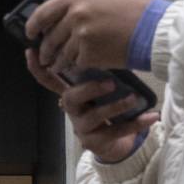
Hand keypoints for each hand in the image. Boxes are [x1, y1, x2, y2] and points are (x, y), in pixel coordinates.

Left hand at [24, 0, 151, 72]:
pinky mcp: (89, 54)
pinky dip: (75, 66)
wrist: (154, 29)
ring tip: (59, 64)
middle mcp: (76, 14)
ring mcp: (81, 35)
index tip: (30, 33)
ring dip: (57, 61)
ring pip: (60, 53)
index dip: (33, 25)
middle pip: (50, 37)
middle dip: (45, 48)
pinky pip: (75, 63)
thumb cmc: (136, 5)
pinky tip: (79, 66)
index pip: (44, 12)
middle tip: (45, 55)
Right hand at [26, 49, 158, 162]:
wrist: (115, 143)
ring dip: (114, 106)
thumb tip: (104, 40)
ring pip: (94, 117)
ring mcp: (83, 127)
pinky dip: (136, 123)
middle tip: (110, 82)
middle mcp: (73, 109)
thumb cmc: (106, 107)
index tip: (32, 51)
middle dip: (89, 89)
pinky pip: (117, 131)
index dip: (37, 67)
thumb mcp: (99, 87)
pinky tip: (152, 116)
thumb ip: (96, 70)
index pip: (47, 80)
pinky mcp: (97, 142)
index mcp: (71, 93)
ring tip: (133, 98)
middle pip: (70, 98)